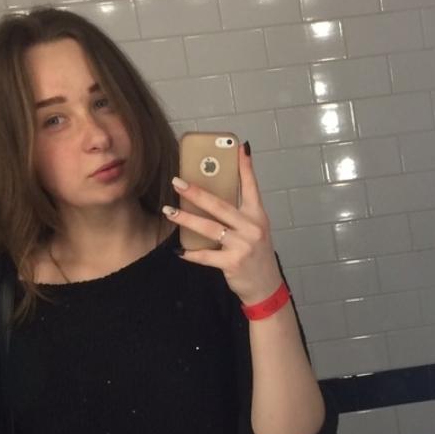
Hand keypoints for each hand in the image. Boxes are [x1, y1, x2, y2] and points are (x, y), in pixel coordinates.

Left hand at [166, 145, 283, 305]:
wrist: (266, 286)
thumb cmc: (256, 255)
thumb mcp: (254, 230)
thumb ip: (239, 214)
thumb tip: (212, 197)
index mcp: (257, 216)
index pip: (251, 187)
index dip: (245, 167)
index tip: (238, 147)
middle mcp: (252, 227)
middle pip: (220, 205)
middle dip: (196, 193)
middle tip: (178, 182)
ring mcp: (242, 245)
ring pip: (208, 228)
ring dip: (185, 219)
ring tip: (169, 211)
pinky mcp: (232, 262)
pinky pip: (205, 255)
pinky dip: (191, 253)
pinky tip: (179, 250)